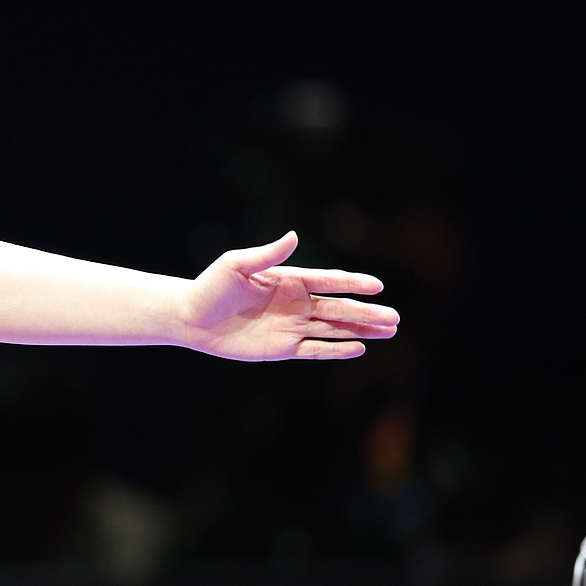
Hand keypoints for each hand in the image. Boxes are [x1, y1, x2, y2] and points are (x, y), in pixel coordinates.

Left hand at [181, 231, 397, 360]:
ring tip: (390, 331)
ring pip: (334, 328)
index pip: (328, 281)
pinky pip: (315, 349)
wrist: (190, 317)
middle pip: (338, 308)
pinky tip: (359, 347)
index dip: (353, 283)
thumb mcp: (236, 265)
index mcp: (288, 279)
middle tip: (396, 318)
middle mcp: (295, 303)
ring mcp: (291, 326)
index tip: (378, 286)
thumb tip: (294, 236)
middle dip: (367, 313)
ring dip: (361, 330)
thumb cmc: (210, 287)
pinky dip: (336, 350)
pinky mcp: (282, 348)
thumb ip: (267, 254)